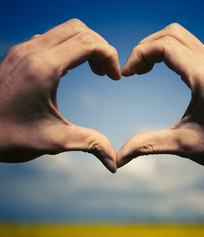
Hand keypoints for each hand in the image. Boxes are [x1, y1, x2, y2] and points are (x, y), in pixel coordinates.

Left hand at [0, 19, 120, 172]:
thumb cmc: (8, 136)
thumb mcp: (53, 140)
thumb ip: (89, 144)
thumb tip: (113, 161)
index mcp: (43, 68)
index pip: (88, 43)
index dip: (109, 56)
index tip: (114, 78)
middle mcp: (32, 51)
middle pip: (79, 30)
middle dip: (100, 48)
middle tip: (106, 73)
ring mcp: (23, 50)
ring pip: (65, 30)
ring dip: (86, 46)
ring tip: (94, 70)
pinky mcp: (19, 55)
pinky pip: (52, 39)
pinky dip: (70, 48)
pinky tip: (71, 70)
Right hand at [117, 23, 203, 171]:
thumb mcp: (183, 145)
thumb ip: (147, 146)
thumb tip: (119, 158)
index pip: (165, 46)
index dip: (139, 55)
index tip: (126, 75)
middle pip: (171, 34)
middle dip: (145, 48)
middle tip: (132, 71)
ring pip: (179, 37)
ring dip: (156, 48)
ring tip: (142, 70)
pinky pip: (186, 47)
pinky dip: (166, 53)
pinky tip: (158, 70)